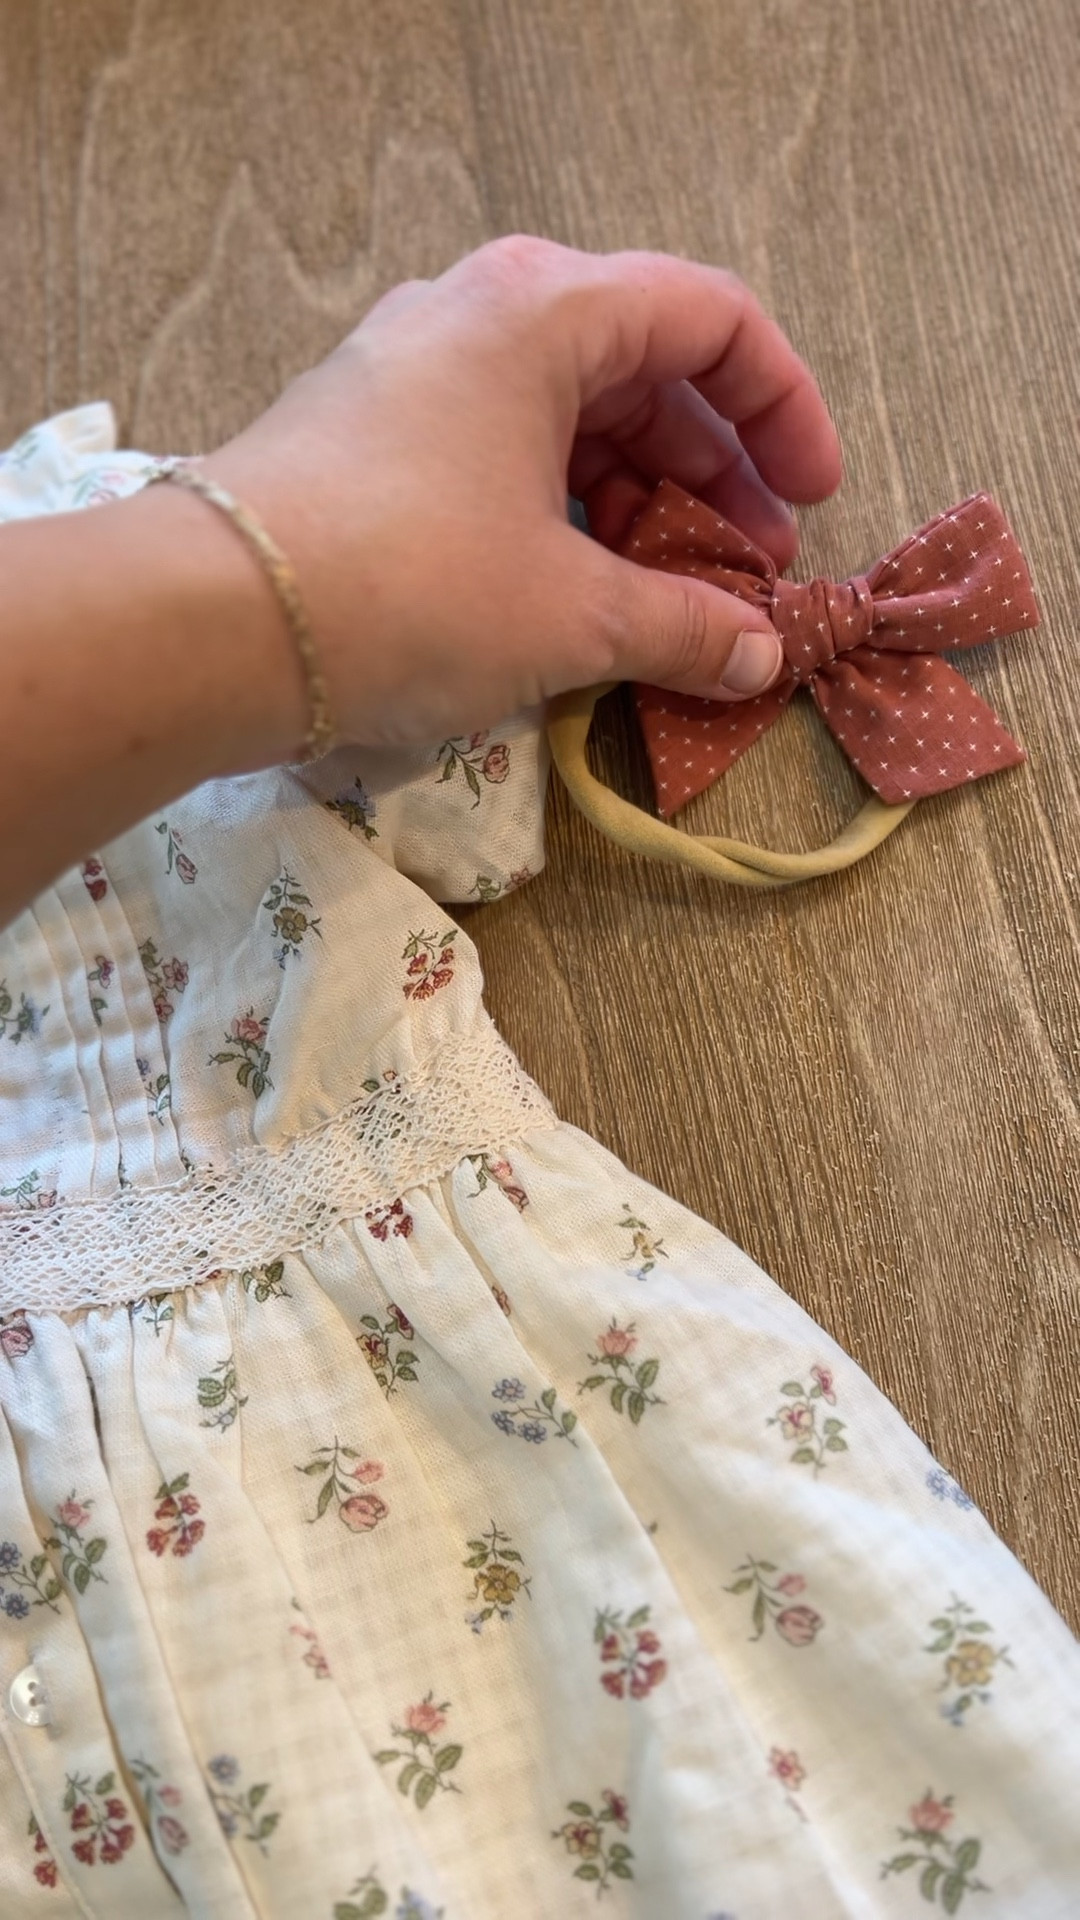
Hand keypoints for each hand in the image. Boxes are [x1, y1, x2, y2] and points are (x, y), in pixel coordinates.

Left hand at [203, 236, 841, 749]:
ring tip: (674, 600)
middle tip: (750, 573)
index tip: (814, 498)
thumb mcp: (569, 614)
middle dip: (713, 476)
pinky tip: (581, 593)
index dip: (784, 408)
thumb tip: (758, 655)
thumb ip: (683, 626)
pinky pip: (500, 451)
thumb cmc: (410, 587)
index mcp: (546, 310)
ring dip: (638, 505)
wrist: (209, 622)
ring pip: (567, 417)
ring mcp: (414, 371)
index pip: (710, 318)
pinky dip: (560, 514)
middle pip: (641, 370)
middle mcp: (478, 314)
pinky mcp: (369, 437)